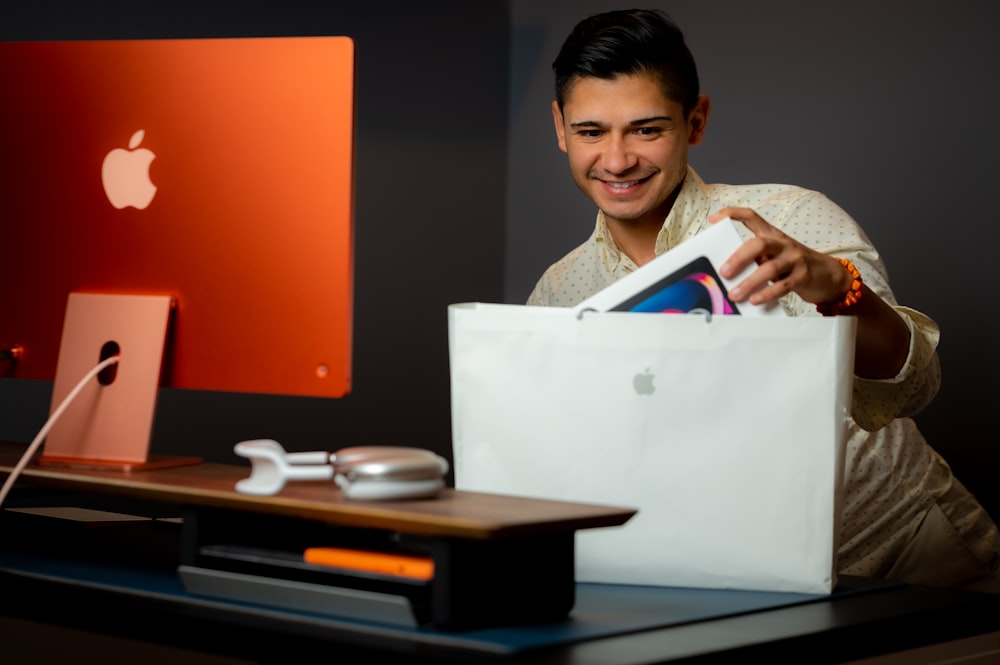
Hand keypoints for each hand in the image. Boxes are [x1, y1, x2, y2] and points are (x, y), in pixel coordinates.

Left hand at [709, 207, 852, 306]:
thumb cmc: (792, 265)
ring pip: (770, 268)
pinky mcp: (803, 276)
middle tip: (724, 272)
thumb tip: (725, 274)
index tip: (713, 219)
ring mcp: (794, 258)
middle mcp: (782, 243)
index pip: (751, 216)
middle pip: (758, 244)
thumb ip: (754, 259)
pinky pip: (783, 285)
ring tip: (735, 294)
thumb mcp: (773, 255)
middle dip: (738, 258)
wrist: (828, 274)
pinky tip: (755, 300)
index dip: (732, 214)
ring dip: (749, 282)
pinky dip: (767, 293)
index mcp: (772, 234)